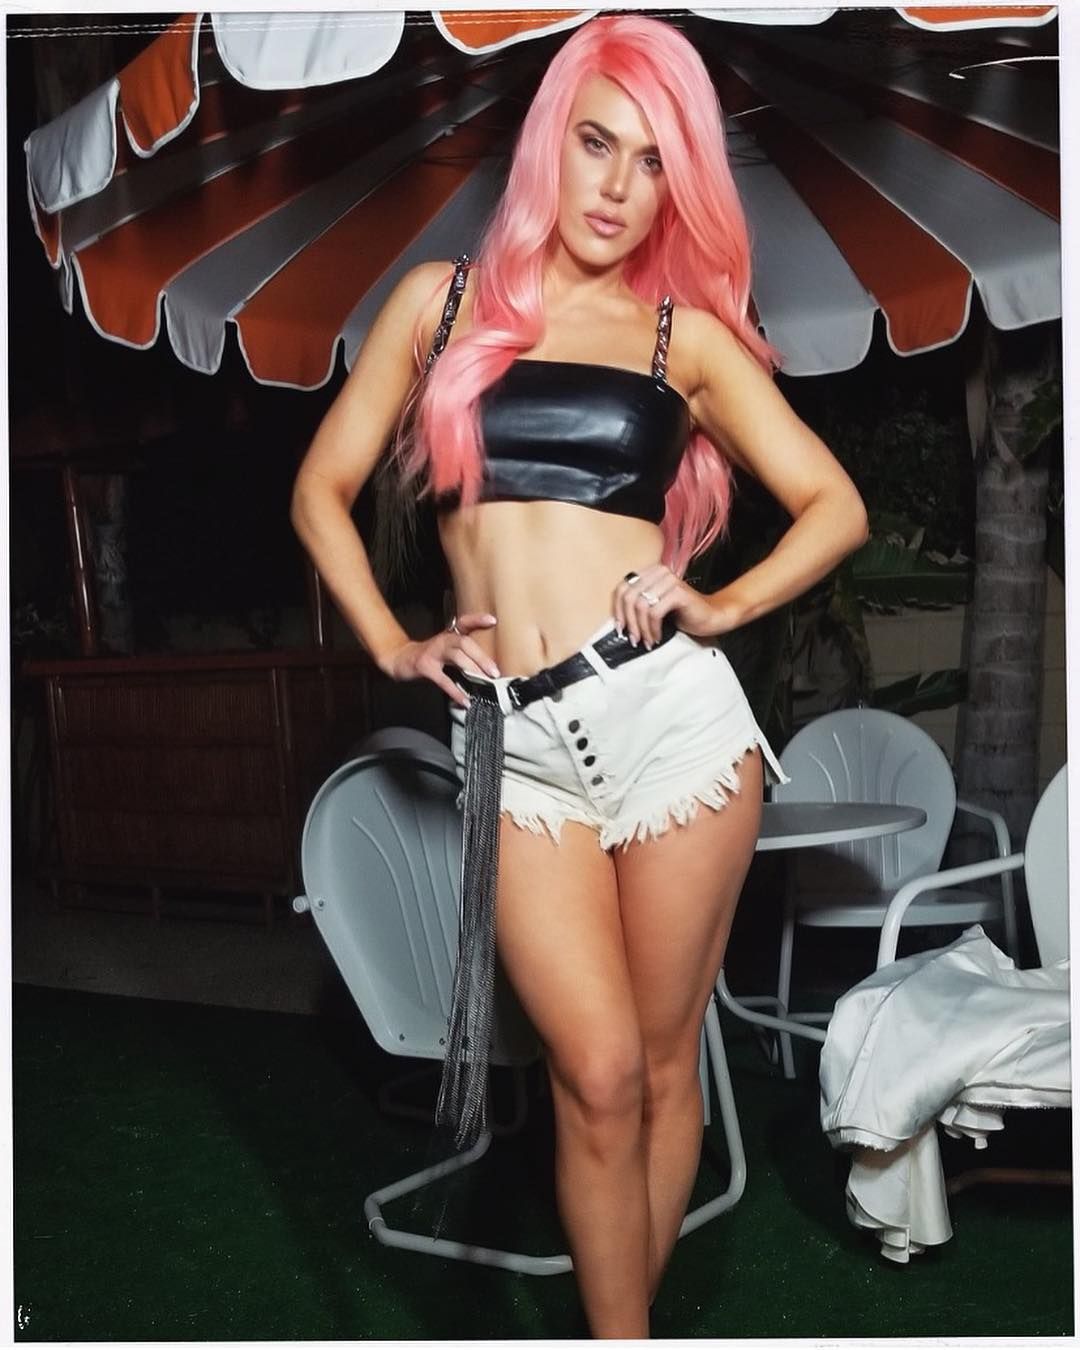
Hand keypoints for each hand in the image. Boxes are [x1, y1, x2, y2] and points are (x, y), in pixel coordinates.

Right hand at [383, 612, 499, 708]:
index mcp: (449, 635)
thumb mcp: (446, 649)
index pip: (464, 623)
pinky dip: (456, 691)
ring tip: (484, 681)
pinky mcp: (425, 667)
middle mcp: (442, 640)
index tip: (493, 620)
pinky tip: (464, 700)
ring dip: (472, 669)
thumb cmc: (429, 656)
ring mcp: (433, 653)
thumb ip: (463, 654)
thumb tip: (487, 670)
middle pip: (465, 643)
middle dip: (482, 657)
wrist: (400, 659)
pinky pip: (443, 680)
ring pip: (456, 657)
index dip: (478, 620)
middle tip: (495, 671)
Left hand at [615, 567, 726, 646]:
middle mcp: (659, 572)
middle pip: (629, 597)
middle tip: (633, 638)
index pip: (622, 588)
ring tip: (646, 640)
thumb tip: (617, 621)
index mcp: (650, 572)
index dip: (617, 610)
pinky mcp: (679, 592)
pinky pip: (655, 613)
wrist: (711, 616)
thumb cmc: (682, 613)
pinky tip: (657, 637)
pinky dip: (653, 628)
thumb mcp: (654, 606)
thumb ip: (638, 605)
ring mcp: (670, 580)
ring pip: (641, 606)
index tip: (620, 627)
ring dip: (641, 628)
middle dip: (629, 621)